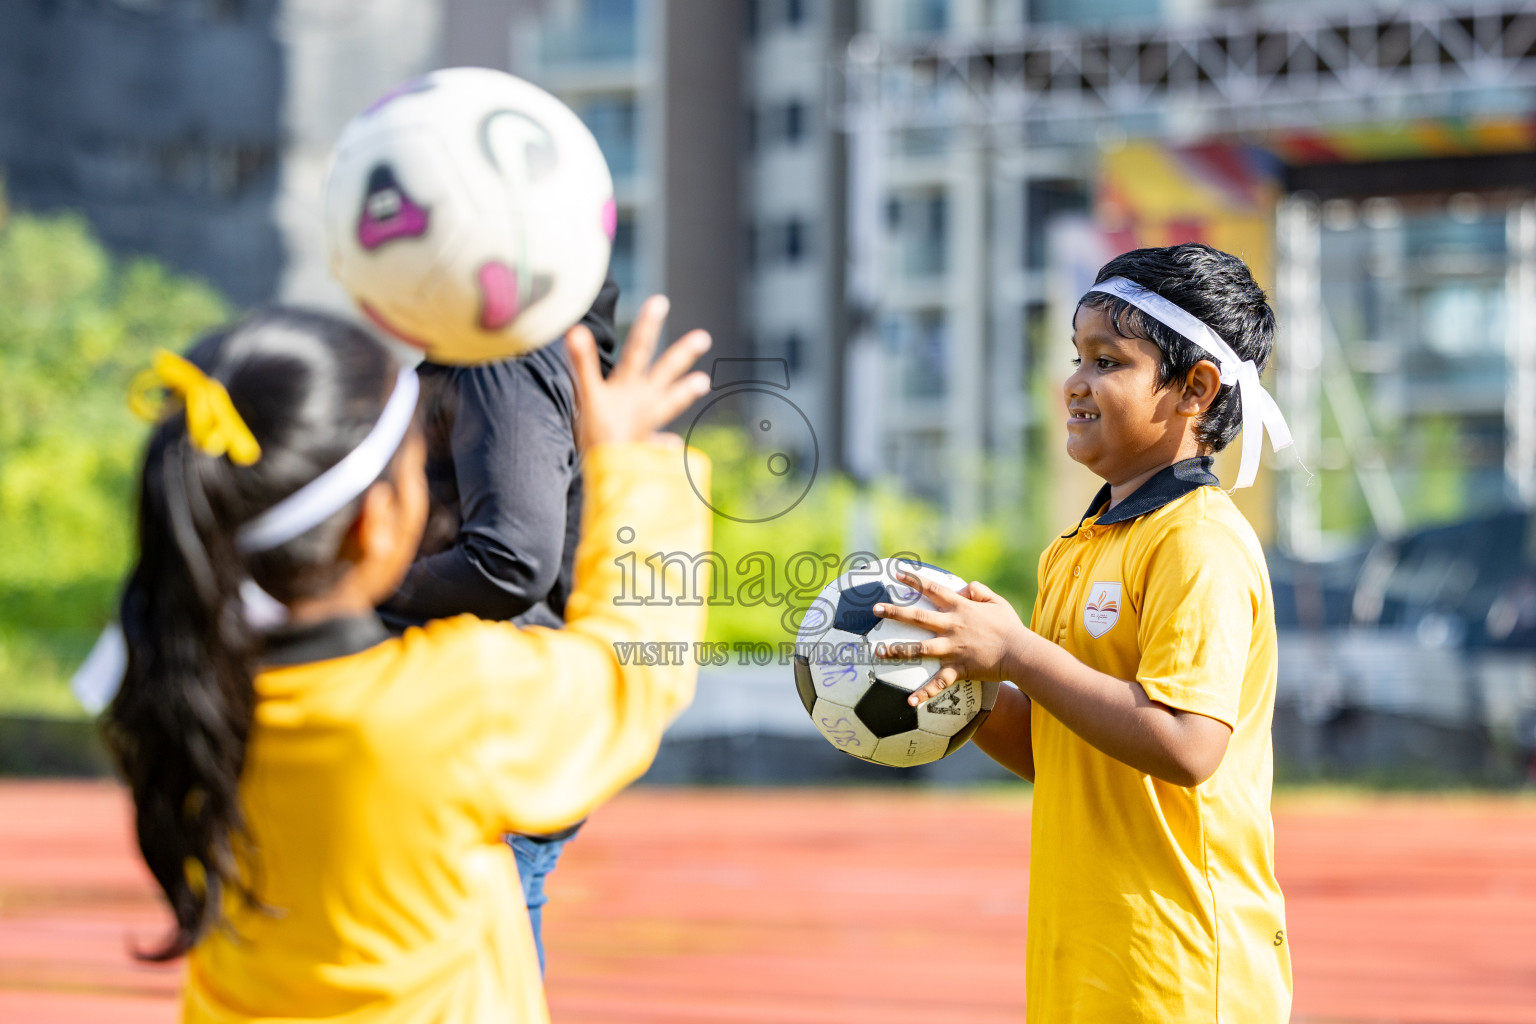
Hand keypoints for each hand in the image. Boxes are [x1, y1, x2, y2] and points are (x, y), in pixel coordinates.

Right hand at [564, 295, 710, 449]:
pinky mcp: (644, 448)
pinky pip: (657, 445)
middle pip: (665, 372)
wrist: (610, 475)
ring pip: (669, 403)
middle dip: (682, 354)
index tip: (660, 302)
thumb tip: (574, 330)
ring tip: (704, 383)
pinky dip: (664, 445)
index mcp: (629, 387)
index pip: (639, 349)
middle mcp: (643, 403)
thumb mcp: (587, 395)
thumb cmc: (596, 435)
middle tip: (704, 338)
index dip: (648, 325)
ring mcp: (647, 425)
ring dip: (684, 392)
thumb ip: (582, 363)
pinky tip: (674, 445)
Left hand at [872, 567, 1031, 705]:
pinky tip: (909, 701)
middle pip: (918, 617)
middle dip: (895, 612)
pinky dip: (924, 693)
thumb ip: (979, 590)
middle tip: (875, 609)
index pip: (932, 589)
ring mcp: (953, 648)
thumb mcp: (997, 601)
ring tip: (878, 651)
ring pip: (920, 649)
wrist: (1020, 653)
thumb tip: (965, 587)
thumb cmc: (1010, 626)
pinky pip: (938, 683)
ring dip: (898, 650)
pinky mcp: (958, 668)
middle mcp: (952, 626)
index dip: (914, 580)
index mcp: (960, 608)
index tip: (895, 574)